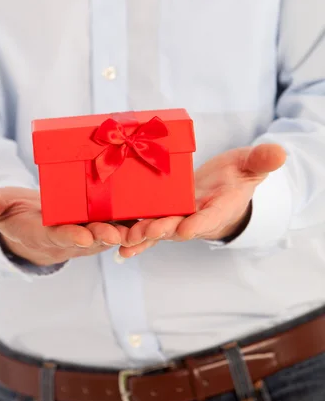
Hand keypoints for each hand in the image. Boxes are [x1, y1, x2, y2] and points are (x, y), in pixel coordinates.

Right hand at [0, 187, 155, 265]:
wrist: (43, 218)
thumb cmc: (21, 212)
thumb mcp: (2, 206)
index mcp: (53, 234)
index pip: (62, 238)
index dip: (71, 237)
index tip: (81, 234)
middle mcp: (80, 236)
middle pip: (97, 238)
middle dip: (109, 236)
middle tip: (120, 232)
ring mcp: (99, 229)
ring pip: (121, 232)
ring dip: (136, 231)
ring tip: (151, 224)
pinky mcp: (113, 219)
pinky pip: (132, 219)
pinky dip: (147, 217)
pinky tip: (164, 207)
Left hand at [119, 143, 286, 256]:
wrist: (221, 188)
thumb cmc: (237, 176)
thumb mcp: (250, 165)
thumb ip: (261, 160)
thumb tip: (280, 152)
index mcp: (219, 207)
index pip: (210, 217)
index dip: (200, 223)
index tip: (188, 228)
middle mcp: (196, 218)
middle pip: (178, 226)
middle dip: (163, 229)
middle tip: (148, 230)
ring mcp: (177, 219)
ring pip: (158, 231)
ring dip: (142, 236)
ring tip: (126, 239)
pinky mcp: (162, 216)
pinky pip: (147, 229)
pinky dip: (135, 239)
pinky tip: (119, 247)